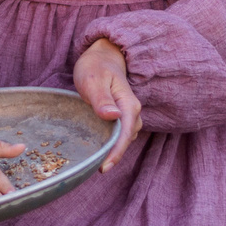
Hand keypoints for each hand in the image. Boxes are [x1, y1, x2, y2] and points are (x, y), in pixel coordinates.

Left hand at [75, 37, 142, 171]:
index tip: (103, 167)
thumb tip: (113, 116)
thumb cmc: (96, 67)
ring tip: (92, 162)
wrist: (102, 57)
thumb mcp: (93, 79)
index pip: (125, 134)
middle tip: (92, 169)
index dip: (115, 152)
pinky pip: (118, 135)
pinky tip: (95, 149)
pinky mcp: (121, 118)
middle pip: (125, 140)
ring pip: (122, 139)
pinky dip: (109, 144)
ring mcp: (128, 116)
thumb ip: (102, 98)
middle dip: (112, 156)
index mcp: (129, 104)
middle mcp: (132, 112)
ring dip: (111, 151)